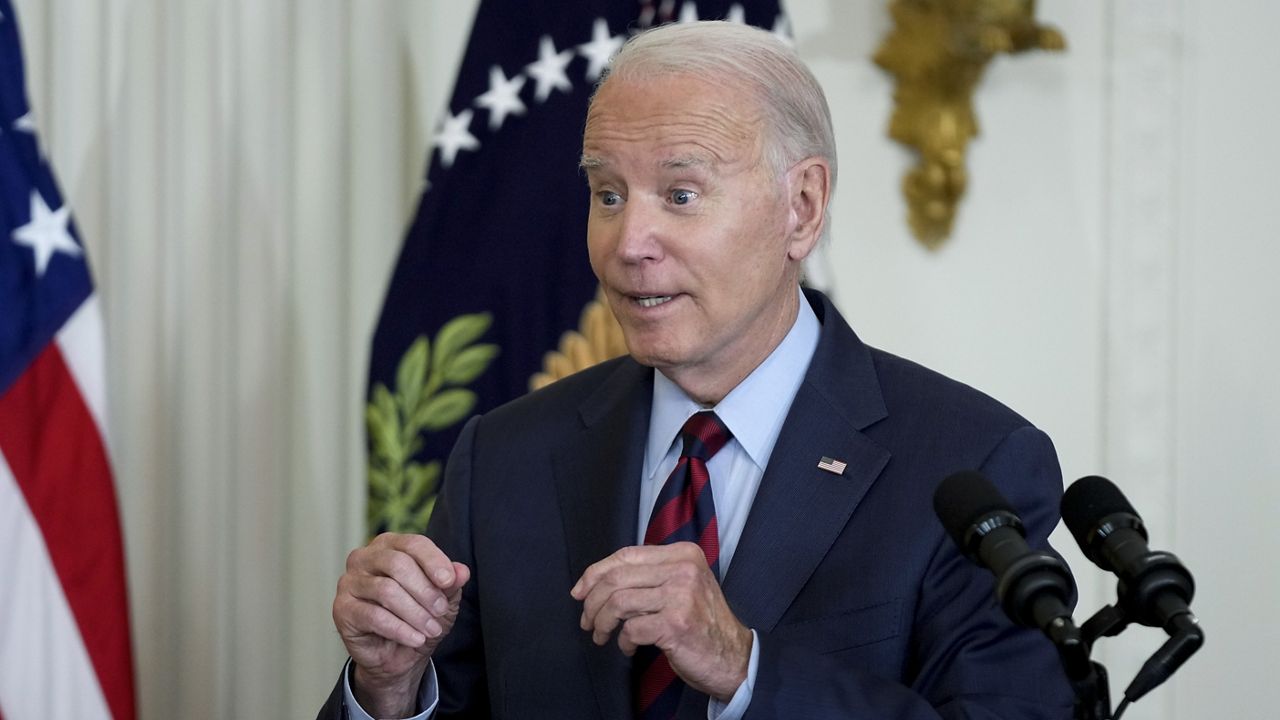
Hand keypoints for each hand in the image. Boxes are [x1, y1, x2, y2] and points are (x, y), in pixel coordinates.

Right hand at [332, 533, 470, 716]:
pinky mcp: (342, 609)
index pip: (413, 544)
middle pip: (398, 564)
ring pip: (386, 590)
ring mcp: (349, 582)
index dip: (434, 561)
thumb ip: (451, 583)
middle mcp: (364, 558)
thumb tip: (462, 571)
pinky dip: (400, 629)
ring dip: (415, 613)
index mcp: (389, 546)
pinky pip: (374, 616)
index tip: (450, 581)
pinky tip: (416, 638)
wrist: (398, 655)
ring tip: (432, 628)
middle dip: (425, 590)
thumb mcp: (443, 600)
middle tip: (441, 610)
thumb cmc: (418, 618)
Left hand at [570, 542, 751, 700]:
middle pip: (617, 578)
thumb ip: (649, 577)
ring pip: (618, 602)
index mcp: (683, 554)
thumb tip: (595, 582)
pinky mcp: (675, 624)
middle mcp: (684, 569)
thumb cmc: (702, 623)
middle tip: (587, 621)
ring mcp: (681, 596)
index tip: (579, 591)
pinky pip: (631, 629)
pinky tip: (629, 648)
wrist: (734, 657)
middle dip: (592, 602)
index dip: (595, 573)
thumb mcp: (682, 586)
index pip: (626, 555)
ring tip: (602, 636)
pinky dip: (623, 641)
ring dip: (602, 623)